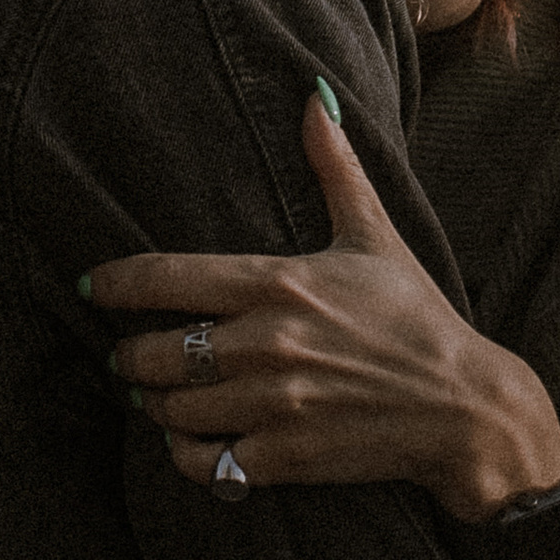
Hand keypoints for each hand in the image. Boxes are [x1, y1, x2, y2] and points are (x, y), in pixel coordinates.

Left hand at [89, 94, 559, 521]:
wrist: (463, 408)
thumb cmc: (416, 319)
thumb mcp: (375, 237)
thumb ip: (336, 169)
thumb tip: (316, 96)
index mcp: (278, 282)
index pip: (166, 277)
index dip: (117, 283)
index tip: (95, 286)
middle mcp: (265, 341)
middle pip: (153, 353)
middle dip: (131, 356)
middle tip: (132, 356)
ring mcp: (271, 402)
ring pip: (170, 410)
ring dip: (155, 406)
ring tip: (161, 398)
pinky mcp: (283, 455)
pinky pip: (203, 464)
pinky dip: (187, 456)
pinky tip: (194, 442)